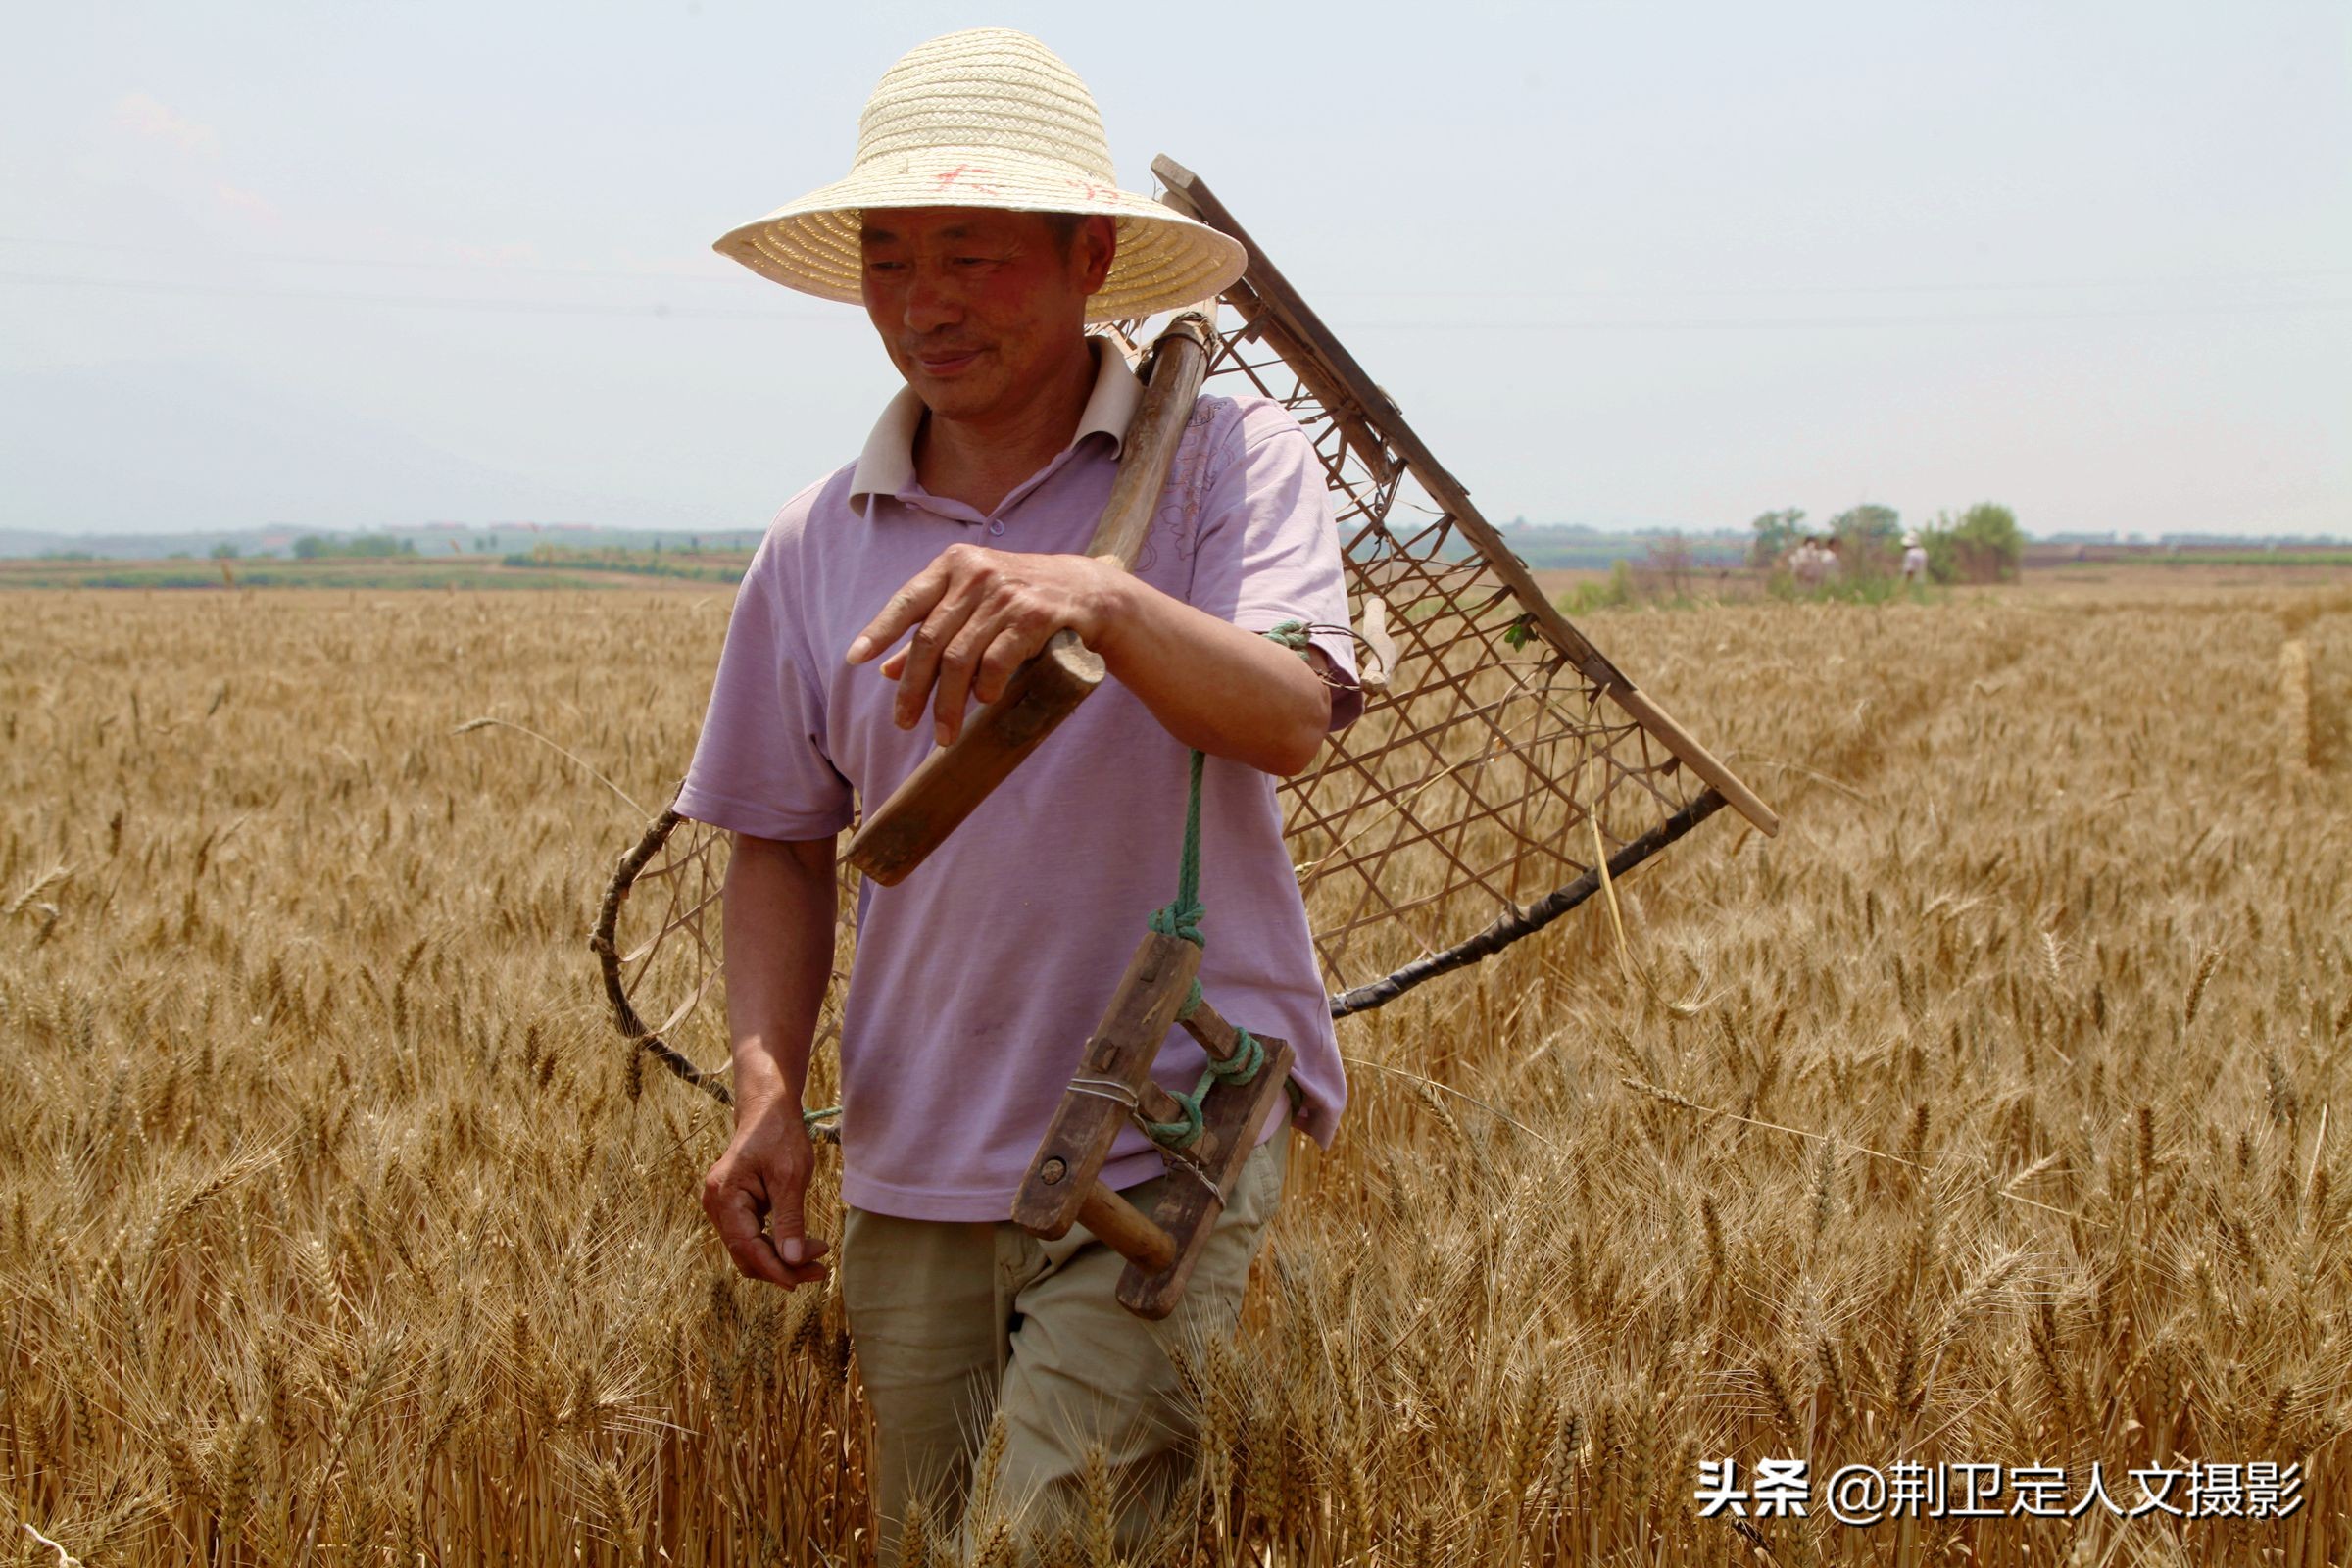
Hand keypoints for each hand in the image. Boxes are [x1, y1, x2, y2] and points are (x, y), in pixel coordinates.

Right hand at [700, 1101, 829, 1289]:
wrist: (767, 1110)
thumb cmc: (780, 1135)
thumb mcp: (791, 1176)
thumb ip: (790, 1220)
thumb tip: (792, 1260)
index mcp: (725, 1196)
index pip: (747, 1247)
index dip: (774, 1269)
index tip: (801, 1281)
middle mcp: (715, 1205)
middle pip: (746, 1254)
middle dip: (782, 1265)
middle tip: (820, 1268)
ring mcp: (721, 1207)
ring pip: (749, 1249)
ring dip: (781, 1257)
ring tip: (817, 1253)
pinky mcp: (733, 1207)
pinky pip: (751, 1236)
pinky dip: (775, 1244)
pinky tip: (801, 1244)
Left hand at [843, 543, 1124, 745]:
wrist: (1086, 591)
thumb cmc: (1019, 601)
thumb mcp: (973, 607)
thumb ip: (932, 631)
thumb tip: (887, 671)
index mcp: (954, 564)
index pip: (907, 600)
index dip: (880, 630)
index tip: (855, 658)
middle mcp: (976, 574)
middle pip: (930, 640)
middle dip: (914, 689)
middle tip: (904, 724)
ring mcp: (1005, 593)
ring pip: (960, 658)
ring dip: (948, 703)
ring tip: (943, 734)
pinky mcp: (1034, 615)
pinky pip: (997, 661)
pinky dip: (985, 687)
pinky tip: (983, 703)